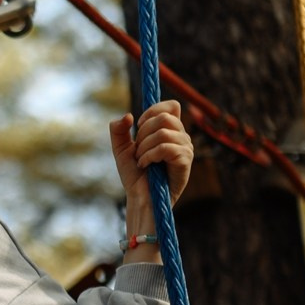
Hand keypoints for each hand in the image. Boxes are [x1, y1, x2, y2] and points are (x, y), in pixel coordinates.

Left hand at [109, 101, 191, 259]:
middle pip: (164, 116)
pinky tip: (145, 166)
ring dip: (144, 147)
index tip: (138, 127)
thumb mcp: (121, 149)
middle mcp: (181, 137)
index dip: (152, 111)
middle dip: (143, 132)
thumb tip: (128, 116)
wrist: (140, 199)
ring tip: (141, 161)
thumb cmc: (135, 176)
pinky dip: (149, 155)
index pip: (171, 105)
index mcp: (170, 131)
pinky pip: (165, 147)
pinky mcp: (185, 161)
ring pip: (163, 132)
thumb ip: (118, 130)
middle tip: (138, 150)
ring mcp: (186, 148)